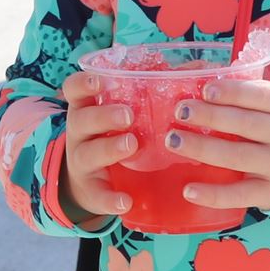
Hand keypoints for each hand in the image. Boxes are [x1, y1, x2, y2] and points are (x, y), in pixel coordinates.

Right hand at [55, 73, 135, 225]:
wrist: (86, 180)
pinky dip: (110, 199)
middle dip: (103, 116)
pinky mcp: (91, 190)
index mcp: (85, 108)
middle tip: (128, 115)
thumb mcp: (118, 112)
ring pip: (89, 153)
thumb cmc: (111, 135)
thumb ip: (149, 91)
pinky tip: (125, 201)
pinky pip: (98, 195)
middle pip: (82, 120)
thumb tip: (196, 69)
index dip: (82, 84)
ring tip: (131, 145)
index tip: (98, 81)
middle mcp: (79, 133)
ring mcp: (82, 162)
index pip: (73, 90)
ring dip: (109, 148)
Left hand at [167, 76, 269, 213]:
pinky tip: (189, 190)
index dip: (233, 92)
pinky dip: (213, 195)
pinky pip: (239, 195)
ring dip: (202, 148)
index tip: (205, 90)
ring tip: (173, 141)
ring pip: (237, 157)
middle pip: (245, 124)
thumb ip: (248, 96)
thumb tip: (199, 84)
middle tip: (181, 112)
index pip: (261, 96)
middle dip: (210, 117)